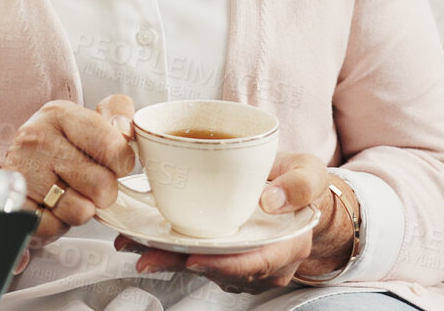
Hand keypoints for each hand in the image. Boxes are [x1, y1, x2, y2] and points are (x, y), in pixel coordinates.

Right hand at [3, 94, 138, 245]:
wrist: (19, 163)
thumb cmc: (60, 144)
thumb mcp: (89, 119)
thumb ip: (118, 112)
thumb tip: (124, 130)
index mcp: (59, 115)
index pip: (112, 147)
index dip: (122, 163)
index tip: (112, 163)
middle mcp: (36, 140)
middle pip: (102, 185)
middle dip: (103, 191)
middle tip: (88, 182)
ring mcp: (22, 172)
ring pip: (81, 211)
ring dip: (81, 209)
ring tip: (68, 194)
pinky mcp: (14, 203)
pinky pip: (55, 228)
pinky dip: (57, 224)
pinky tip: (51, 206)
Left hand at [114, 152, 355, 294]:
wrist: (294, 190)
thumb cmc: (300, 182)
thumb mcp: (310, 172)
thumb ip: (300, 184)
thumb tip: (272, 200)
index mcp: (287, 244)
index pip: (257, 262)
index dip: (225, 265)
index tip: (194, 258)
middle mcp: (262, 260)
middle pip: (220, 269)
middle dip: (181, 265)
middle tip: (146, 256)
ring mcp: (241, 260)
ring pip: (202, 265)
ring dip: (167, 258)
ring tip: (133, 244)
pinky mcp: (222, 251)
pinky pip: (195, 255)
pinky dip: (168, 249)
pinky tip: (141, 238)